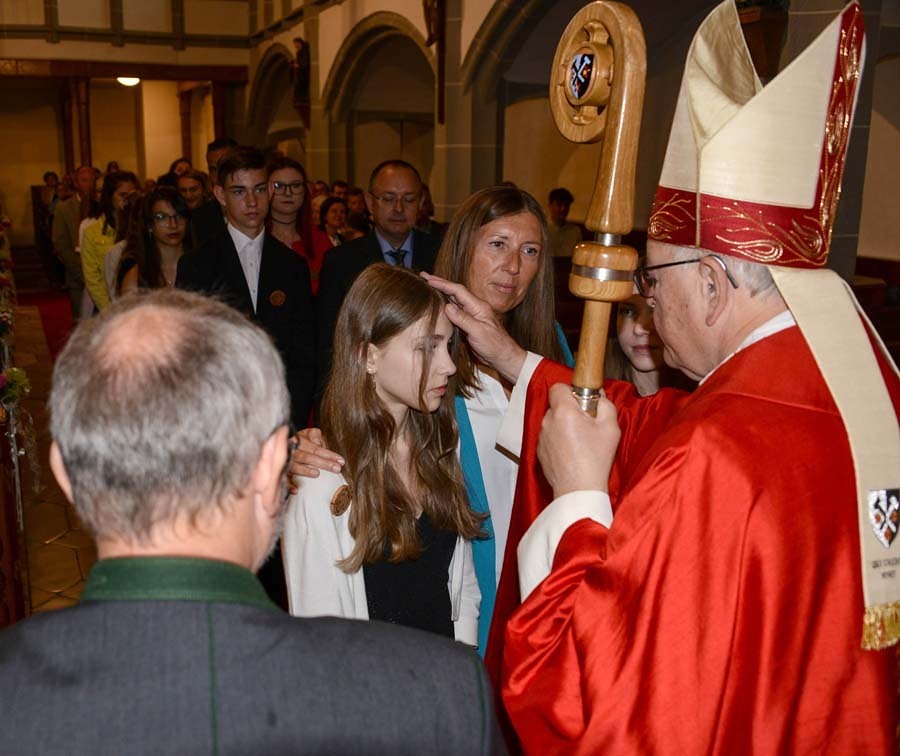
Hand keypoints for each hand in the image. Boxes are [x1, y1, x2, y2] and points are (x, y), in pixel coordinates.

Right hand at [286, 427, 344, 493]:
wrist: (279, 443)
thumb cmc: (300, 441)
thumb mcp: (307, 434)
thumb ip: (315, 436)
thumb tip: (319, 443)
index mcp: (299, 440)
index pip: (316, 448)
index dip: (329, 454)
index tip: (341, 461)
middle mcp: (291, 451)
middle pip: (307, 457)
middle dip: (323, 463)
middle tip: (336, 469)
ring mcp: (285, 462)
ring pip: (294, 466)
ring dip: (304, 470)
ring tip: (317, 474)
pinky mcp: (281, 472)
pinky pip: (283, 479)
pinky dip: (289, 485)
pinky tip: (296, 490)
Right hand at [421, 273, 526, 382]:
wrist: (502, 357)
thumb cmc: (495, 345)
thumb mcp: (479, 332)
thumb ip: (463, 319)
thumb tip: (447, 306)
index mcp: (478, 306)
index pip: (458, 291)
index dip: (443, 284)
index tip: (429, 279)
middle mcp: (474, 308)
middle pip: (454, 292)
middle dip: (439, 284)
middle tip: (424, 277)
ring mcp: (471, 315)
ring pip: (453, 301)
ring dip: (440, 293)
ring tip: (427, 286)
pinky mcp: (468, 324)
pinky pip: (454, 312)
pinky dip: (444, 305)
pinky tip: (437, 304)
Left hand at [537, 383, 620, 497]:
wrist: (579, 490)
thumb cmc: (595, 459)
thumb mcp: (611, 427)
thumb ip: (605, 405)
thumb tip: (598, 397)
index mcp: (563, 411)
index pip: (558, 387)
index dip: (571, 391)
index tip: (583, 402)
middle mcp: (547, 421)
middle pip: (556, 405)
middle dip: (570, 410)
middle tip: (587, 424)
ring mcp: (541, 438)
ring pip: (552, 422)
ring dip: (564, 426)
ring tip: (581, 442)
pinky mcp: (539, 452)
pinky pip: (549, 437)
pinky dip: (558, 440)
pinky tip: (572, 453)